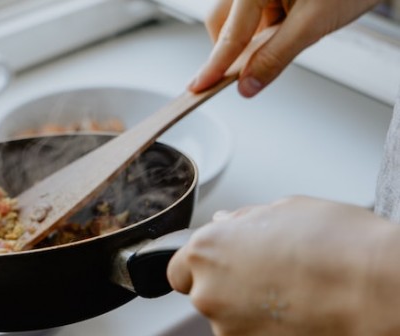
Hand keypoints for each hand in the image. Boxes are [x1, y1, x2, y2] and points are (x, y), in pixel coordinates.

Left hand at [167, 196, 397, 334]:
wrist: (377, 289)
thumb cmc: (337, 243)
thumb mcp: (285, 209)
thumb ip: (243, 220)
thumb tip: (227, 222)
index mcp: (207, 250)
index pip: (179, 269)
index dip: (201, 266)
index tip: (221, 264)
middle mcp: (209, 293)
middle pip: (204, 293)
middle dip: (228, 284)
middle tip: (267, 273)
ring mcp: (230, 329)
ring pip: (229, 318)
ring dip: (249, 308)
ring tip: (291, 292)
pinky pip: (252, 334)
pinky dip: (267, 328)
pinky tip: (298, 311)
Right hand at [190, 0, 381, 96]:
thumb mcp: (313, 24)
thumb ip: (275, 57)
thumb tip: (248, 84)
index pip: (230, 34)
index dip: (214, 66)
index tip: (198, 87)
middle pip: (223, 23)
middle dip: (234, 49)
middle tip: (248, 70)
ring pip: (239, 20)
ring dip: (254, 38)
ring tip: (291, 33)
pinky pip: (255, 14)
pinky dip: (267, 28)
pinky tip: (291, 25)